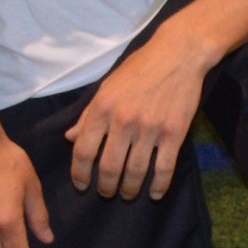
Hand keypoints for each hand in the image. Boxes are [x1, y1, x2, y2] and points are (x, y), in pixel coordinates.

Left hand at [65, 28, 213, 199]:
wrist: (178, 53)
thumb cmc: (140, 67)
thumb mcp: (107, 86)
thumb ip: (88, 114)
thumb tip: (69, 137)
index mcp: (103, 108)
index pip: (83, 150)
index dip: (79, 173)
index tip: (81, 185)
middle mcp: (123, 121)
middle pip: (108, 168)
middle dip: (105, 187)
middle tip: (106, 193)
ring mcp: (150, 128)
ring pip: (135, 172)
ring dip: (129, 190)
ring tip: (127, 194)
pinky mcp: (174, 133)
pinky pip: (164, 169)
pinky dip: (158, 186)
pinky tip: (155, 194)